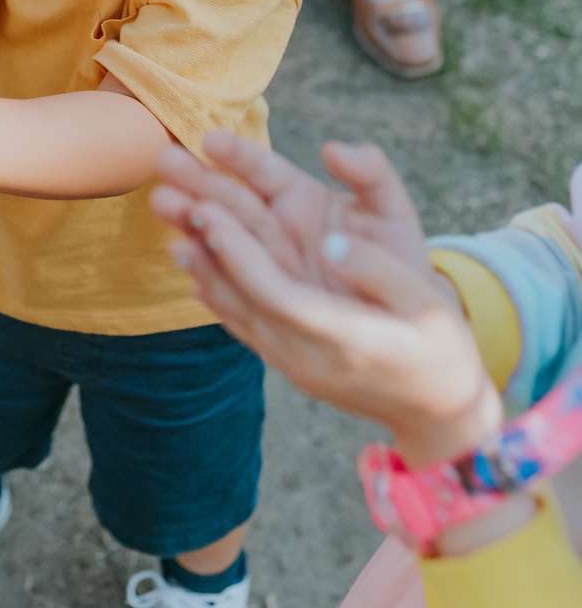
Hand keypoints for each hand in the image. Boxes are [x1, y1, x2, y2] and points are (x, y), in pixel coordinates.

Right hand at [151, 131, 436, 293]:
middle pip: (228, 199)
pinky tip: (184, 261)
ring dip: (189, 221)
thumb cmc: (396, 261)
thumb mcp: (391, 214)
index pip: (262, 169)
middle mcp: (272, 227)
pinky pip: (229, 286)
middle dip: (195, 180)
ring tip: (162, 206)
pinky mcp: (259, 301)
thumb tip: (336, 148)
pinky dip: (206, 274)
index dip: (237, 154)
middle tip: (162, 162)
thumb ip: (371, 175)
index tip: (210, 140)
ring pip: (219, 238)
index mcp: (299, 197)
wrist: (402, 327)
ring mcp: (261, 265)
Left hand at [167, 199, 502, 468]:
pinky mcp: (291, 363)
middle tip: (167, 195)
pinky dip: (216, 293)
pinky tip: (192, 267)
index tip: (210, 214)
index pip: (276, 292)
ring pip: (236, 308)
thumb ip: (382, 269)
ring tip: (168, 223)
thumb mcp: (428, 303)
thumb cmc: (441, 346)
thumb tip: (336, 240)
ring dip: (200, 262)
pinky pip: (245, 325)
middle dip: (205, 239)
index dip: (239, 254)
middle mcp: (308, 353)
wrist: (439, 412)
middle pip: (243, 292)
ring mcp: (294, 363)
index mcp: (344, 335)